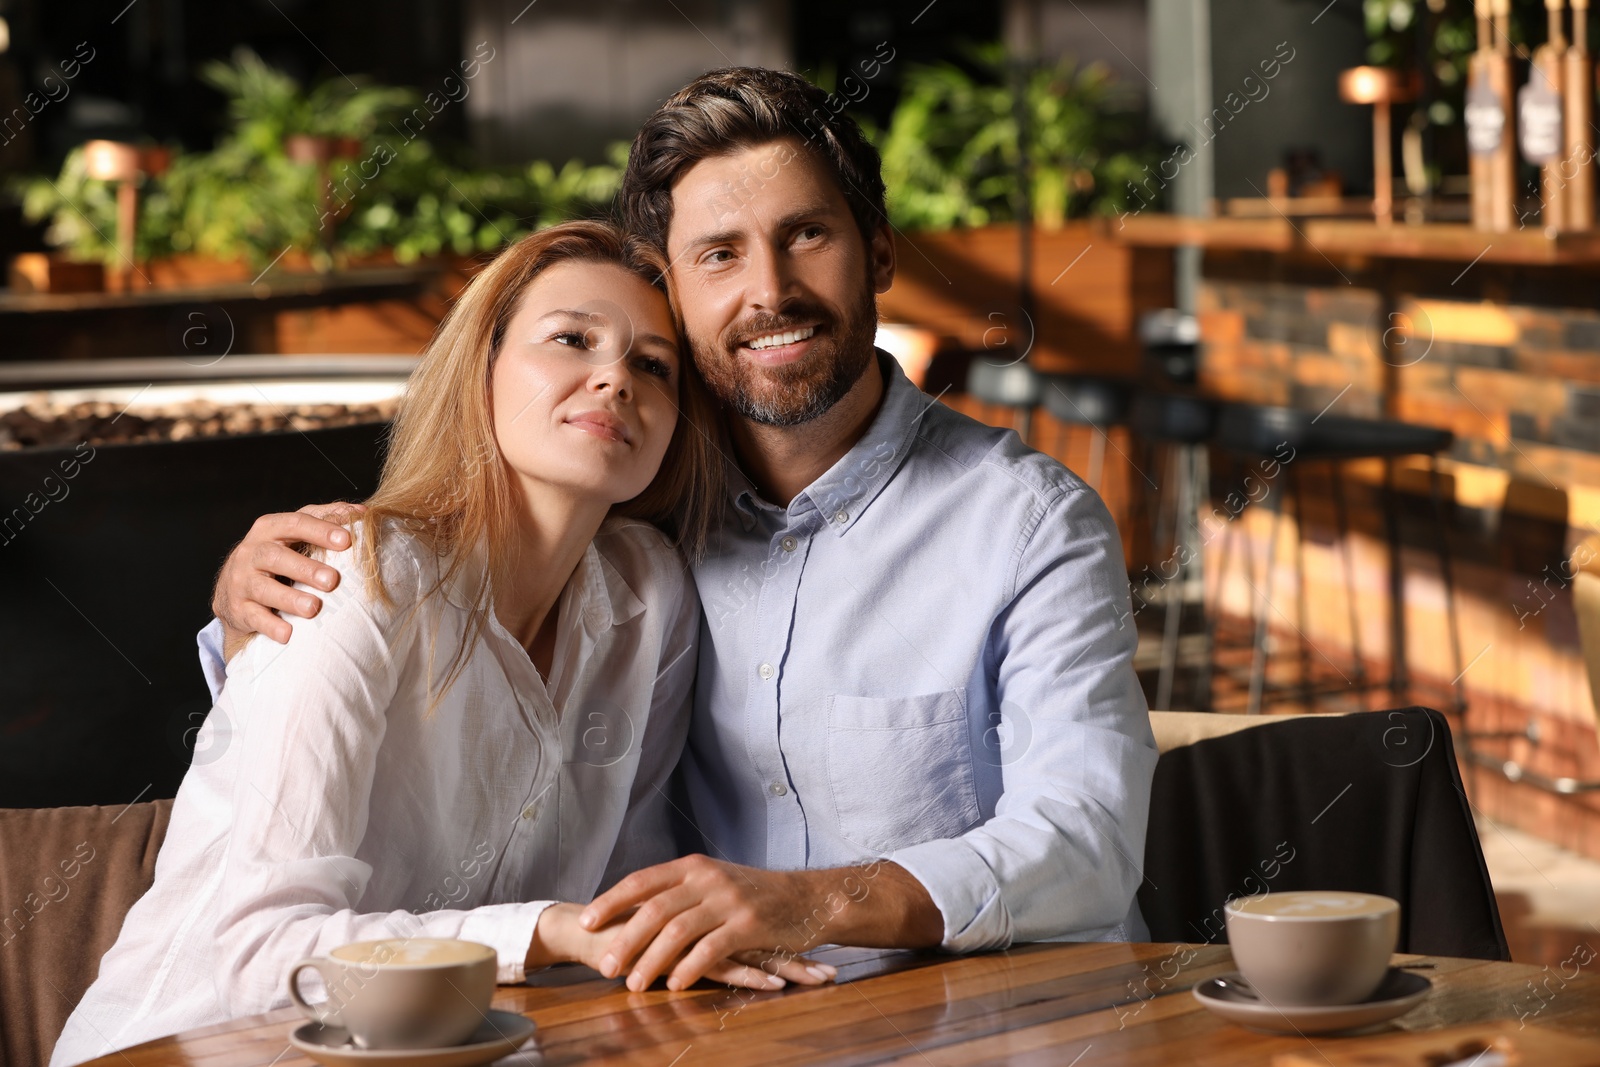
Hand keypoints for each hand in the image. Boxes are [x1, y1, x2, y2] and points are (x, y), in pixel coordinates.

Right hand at [212, 502, 364, 655]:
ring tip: (313, 608)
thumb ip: (326, 518)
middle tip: (332, 580)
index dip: (320, 531)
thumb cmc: (277, 555)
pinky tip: (288, 634)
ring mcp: (241, 581)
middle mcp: (252, 552)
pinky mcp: (237, 608)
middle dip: (305, 568)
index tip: (346, 540)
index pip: (295, 523)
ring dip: (290, 599)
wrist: (232, 589)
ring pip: (263, 589)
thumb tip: (363, 513)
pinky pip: (253, 617)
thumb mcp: (294, 532)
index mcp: (269, 529)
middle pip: (276, 557)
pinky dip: (270, 626)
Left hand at [578, 856, 892, 992]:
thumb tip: (636, 908)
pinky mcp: (748, 924)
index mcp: (693, 865)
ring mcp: (728, 900)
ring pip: (677, 931)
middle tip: (605, 966)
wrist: (808, 898)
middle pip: (653, 909)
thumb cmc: (755, 894)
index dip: (611, 900)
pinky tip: (676, 985)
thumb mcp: (715, 880)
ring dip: (651, 961)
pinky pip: (711, 949)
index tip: (585, 921)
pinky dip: (689, 968)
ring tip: (635, 985)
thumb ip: (681, 890)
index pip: (641, 880)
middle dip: (625, 940)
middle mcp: (707, 878)